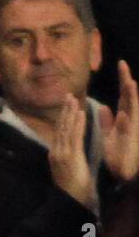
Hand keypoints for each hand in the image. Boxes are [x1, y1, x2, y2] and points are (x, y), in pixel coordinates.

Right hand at [49, 94, 94, 206]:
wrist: (70, 201)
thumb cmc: (72, 189)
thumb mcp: (67, 170)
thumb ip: (67, 158)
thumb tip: (68, 149)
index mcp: (55, 155)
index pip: (59, 132)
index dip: (63, 118)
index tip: (67, 105)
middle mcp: (56, 152)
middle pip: (60, 128)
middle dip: (65, 111)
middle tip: (68, 95)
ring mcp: (62, 154)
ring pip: (66, 129)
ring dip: (70, 113)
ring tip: (74, 99)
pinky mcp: (71, 157)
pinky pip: (74, 137)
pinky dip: (77, 124)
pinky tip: (80, 113)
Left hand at [100, 60, 138, 183]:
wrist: (121, 172)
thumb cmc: (118, 154)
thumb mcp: (110, 135)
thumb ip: (107, 122)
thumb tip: (103, 108)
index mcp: (124, 117)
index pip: (125, 94)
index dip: (123, 79)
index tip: (121, 63)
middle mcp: (130, 120)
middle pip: (129, 97)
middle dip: (127, 81)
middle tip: (123, 65)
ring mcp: (132, 130)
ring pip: (133, 110)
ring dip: (131, 98)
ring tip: (129, 83)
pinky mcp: (131, 142)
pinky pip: (129, 131)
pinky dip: (125, 123)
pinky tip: (123, 114)